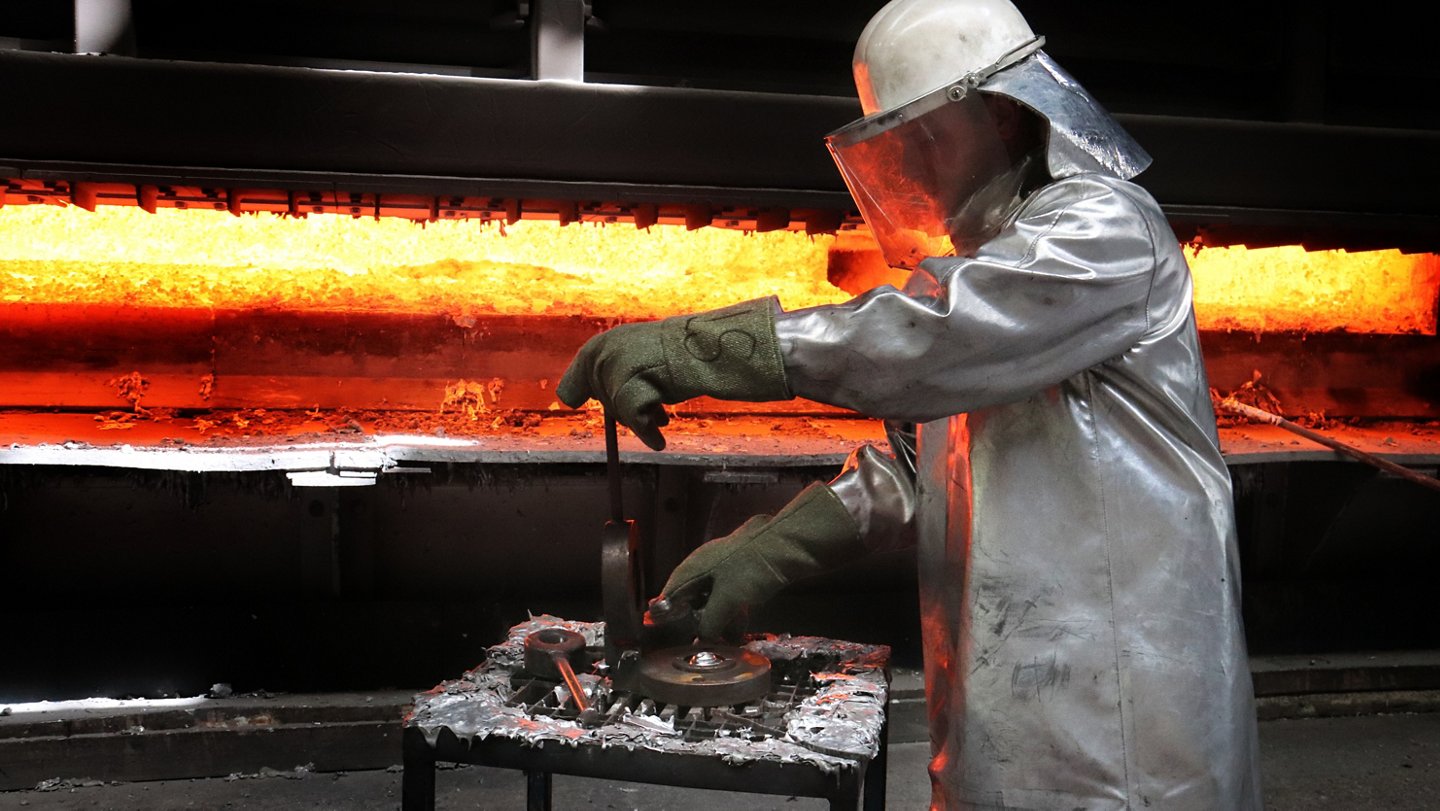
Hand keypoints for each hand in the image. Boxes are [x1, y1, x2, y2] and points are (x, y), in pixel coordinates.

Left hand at [555, 298, 790, 450]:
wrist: (708, 348)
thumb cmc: (679, 355)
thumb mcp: (639, 356)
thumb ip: (615, 371)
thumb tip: (582, 398)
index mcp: (603, 343)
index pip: (579, 374)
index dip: (584, 390)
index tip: (587, 402)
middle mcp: (604, 353)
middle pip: (603, 400)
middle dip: (625, 410)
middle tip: (654, 410)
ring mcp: (616, 369)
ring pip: (620, 412)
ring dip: (640, 420)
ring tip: (662, 419)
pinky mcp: (631, 387)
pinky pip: (635, 421)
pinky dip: (648, 433)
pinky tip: (659, 441)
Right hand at [659, 483, 862, 638]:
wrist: (787, 546)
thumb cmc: (750, 570)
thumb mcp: (726, 601)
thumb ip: (710, 622)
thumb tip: (703, 639)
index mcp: (695, 566)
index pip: (672, 590)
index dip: (665, 610)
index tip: (659, 626)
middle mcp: (707, 563)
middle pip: (694, 594)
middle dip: (696, 618)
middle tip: (695, 639)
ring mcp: (729, 564)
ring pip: (715, 595)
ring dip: (717, 617)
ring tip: (721, 641)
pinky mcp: (747, 569)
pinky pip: (733, 593)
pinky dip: (733, 611)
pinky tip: (739, 629)